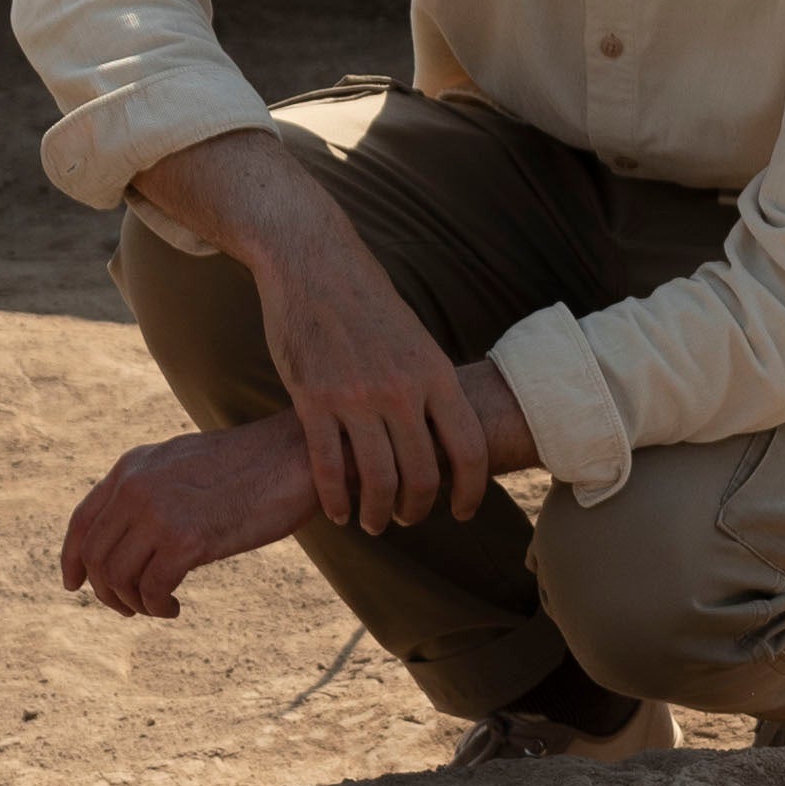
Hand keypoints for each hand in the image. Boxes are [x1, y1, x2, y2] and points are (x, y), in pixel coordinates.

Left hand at [60, 420, 321, 619]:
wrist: (299, 455)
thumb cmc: (254, 465)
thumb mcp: (186, 466)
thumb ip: (154, 489)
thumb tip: (135, 532)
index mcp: (132, 466)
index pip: (82, 521)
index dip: (72, 558)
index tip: (75, 585)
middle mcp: (136, 487)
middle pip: (95, 555)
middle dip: (107, 591)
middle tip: (130, 608)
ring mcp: (160, 512)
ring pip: (117, 577)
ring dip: (133, 603)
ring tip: (158, 607)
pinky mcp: (188, 539)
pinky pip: (151, 589)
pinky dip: (157, 606)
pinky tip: (174, 607)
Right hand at [166, 139, 481, 531]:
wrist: (314, 263)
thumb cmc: (366, 304)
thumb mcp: (415, 340)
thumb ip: (430, 385)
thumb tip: (447, 428)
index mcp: (434, 375)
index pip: (469, 449)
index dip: (471, 490)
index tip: (461, 512)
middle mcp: (402, 390)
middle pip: (423, 474)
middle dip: (417, 508)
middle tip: (406, 519)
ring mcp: (356, 397)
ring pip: (377, 479)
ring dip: (377, 512)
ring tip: (372, 522)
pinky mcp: (313, 399)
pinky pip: (329, 466)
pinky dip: (334, 499)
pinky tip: (336, 513)